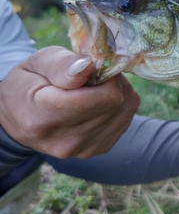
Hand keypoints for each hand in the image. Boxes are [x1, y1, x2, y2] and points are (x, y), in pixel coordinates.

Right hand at [0, 46, 139, 158]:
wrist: (19, 117)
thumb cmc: (29, 83)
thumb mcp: (37, 63)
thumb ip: (62, 64)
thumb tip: (89, 68)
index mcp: (45, 116)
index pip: (106, 97)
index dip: (107, 75)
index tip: (94, 67)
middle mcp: (66, 141)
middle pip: (117, 103)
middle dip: (112, 82)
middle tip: (93, 76)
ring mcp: (84, 150)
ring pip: (125, 111)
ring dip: (117, 94)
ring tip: (93, 89)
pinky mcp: (98, 150)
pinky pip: (125, 120)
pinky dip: (117, 107)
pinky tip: (97, 103)